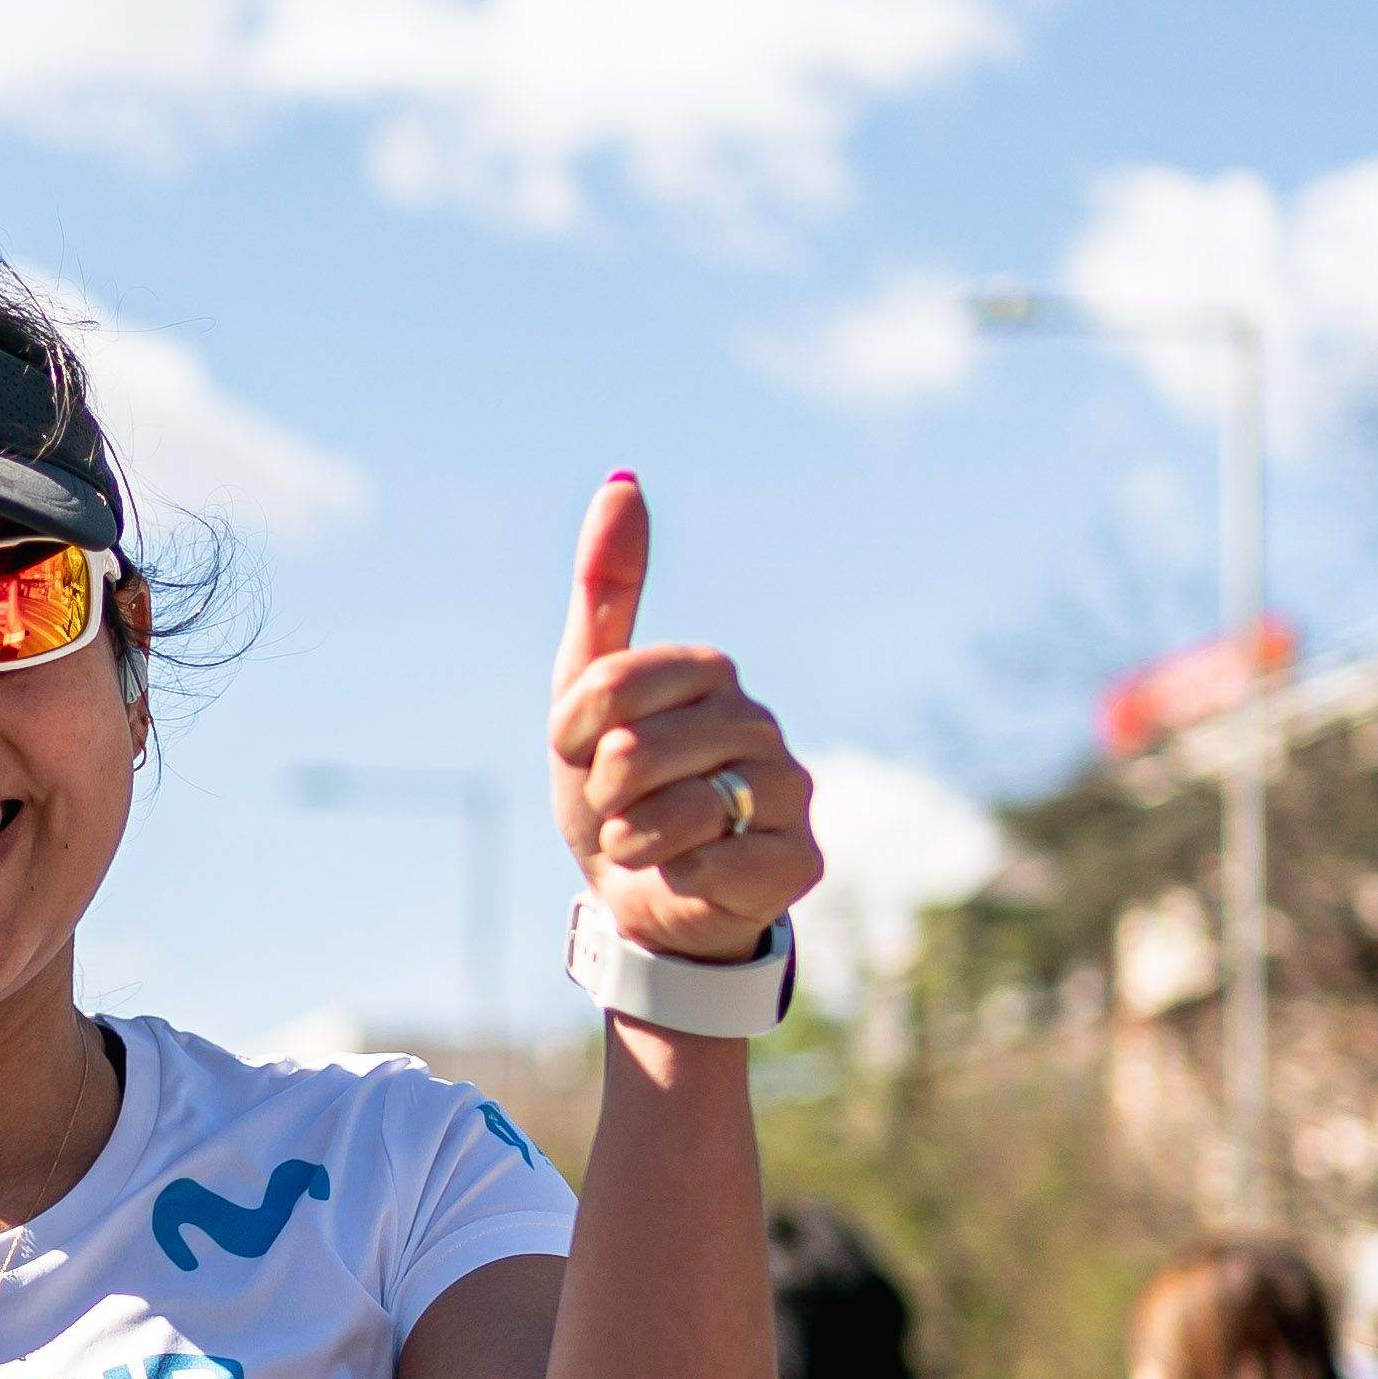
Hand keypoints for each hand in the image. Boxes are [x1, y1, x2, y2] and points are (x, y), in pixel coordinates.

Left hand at [545, 473, 824, 967]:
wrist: (644, 899)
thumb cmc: (616, 792)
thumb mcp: (586, 695)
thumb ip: (604, 591)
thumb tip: (622, 478)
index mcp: (710, 673)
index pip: (612, 684)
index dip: (575, 731)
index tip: (582, 751)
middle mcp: (759, 722)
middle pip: (639, 750)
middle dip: (605, 792)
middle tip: (621, 806)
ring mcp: (790, 790)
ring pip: (678, 812)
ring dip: (636, 838)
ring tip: (649, 842)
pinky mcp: (802, 859)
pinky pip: (717, 865)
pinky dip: (679, 878)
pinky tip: (689, 876)